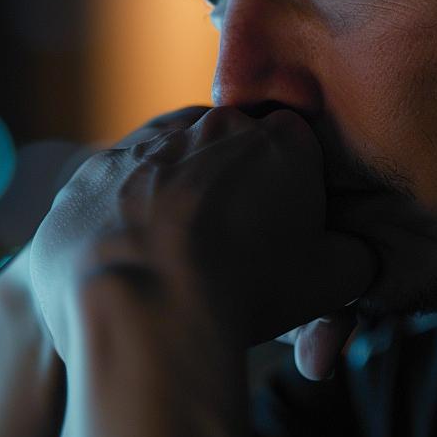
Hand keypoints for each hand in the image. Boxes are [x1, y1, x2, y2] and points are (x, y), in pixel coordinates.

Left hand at [28, 106, 377, 365]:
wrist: (145, 309)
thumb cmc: (247, 291)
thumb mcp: (332, 281)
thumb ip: (352, 256)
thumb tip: (352, 254)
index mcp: (276, 139)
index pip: (295, 152)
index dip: (293, 198)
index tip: (285, 238)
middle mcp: (203, 128)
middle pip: (227, 158)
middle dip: (233, 200)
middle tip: (234, 259)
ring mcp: (137, 148)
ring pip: (165, 173)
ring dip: (174, 209)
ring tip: (180, 270)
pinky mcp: (84, 180)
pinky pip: (108, 199)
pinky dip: (119, 228)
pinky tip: (131, 271)